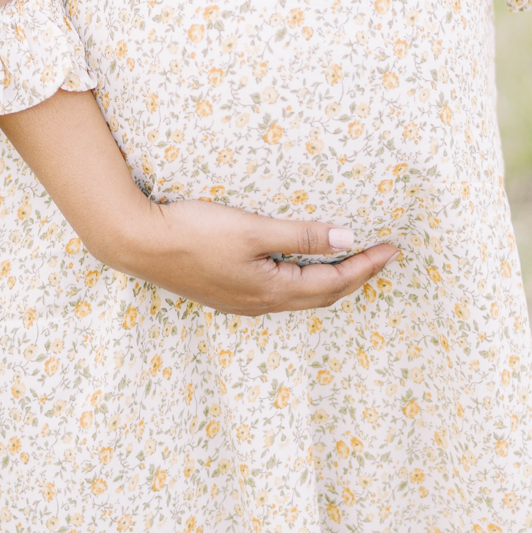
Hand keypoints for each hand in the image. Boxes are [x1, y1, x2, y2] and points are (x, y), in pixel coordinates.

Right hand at [107, 197, 397, 314]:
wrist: (138, 243)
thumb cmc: (194, 233)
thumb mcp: (252, 229)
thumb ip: (299, 235)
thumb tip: (347, 238)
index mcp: (272, 291)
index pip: (334, 282)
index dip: (366, 266)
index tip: (392, 249)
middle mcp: (261, 303)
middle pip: (322, 296)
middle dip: (356, 277)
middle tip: (381, 257)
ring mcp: (243, 301)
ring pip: (301, 296)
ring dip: (330, 281)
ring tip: (350, 263)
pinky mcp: (227, 292)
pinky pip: (280, 292)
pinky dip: (303, 280)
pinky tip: (299, 267)